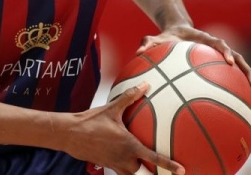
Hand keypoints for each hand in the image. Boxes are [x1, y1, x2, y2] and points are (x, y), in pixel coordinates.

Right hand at [64, 83, 183, 174]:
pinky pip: (118, 170)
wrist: (69, 133)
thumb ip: (129, 97)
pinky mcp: (105, 164)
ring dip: (138, 174)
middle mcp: (123, 157)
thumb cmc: (90, 121)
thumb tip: (145, 85)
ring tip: (143, 170)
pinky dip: (124, 169)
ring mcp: (113, 163)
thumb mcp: (111, 109)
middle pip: (143, 174)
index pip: (154, 158)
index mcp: (129, 145)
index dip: (169, 166)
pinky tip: (122, 161)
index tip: (181, 171)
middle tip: (162, 174)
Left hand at [137, 25, 250, 88]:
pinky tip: (240, 101)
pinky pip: (230, 75)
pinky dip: (236, 85)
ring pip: (239, 66)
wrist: (177, 33)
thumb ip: (148, 43)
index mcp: (204, 40)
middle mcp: (216, 47)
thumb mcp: (157, 39)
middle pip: (237, 56)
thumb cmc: (166, 39)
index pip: (218, 43)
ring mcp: (219, 56)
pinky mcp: (218, 64)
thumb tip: (137, 52)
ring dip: (248, 77)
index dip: (224, 51)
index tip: (229, 61)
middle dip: (245, 69)